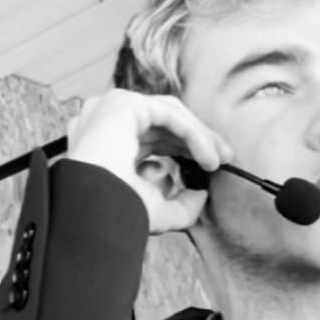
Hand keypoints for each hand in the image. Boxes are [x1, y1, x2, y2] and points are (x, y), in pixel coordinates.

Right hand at [67, 90, 228, 234]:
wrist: (94, 213)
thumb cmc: (115, 215)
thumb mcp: (157, 212)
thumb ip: (181, 206)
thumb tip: (201, 195)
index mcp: (107, 144)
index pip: (153, 137)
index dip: (185, 148)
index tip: (211, 166)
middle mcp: (106, 123)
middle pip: (164, 122)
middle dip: (199, 139)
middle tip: (224, 157)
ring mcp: (110, 109)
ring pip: (169, 114)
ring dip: (199, 136)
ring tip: (217, 159)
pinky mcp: (122, 104)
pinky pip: (169, 114)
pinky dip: (193, 133)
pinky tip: (207, 156)